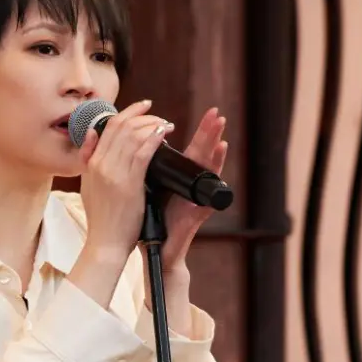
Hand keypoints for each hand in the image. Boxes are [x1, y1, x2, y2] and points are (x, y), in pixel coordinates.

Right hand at [68, 99, 173, 306]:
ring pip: (133, 136)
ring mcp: (114, 174)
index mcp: (92, 163)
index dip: (128, 112)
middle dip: (142, 115)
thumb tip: (92, 132)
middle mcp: (100, 165)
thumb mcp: (88, 184)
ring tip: (165, 125)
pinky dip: (153, 139)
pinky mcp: (129, 184)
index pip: (109, 127)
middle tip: (158, 115)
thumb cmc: (102, 218)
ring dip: (152, 125)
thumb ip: (88, 157)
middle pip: (121, 127)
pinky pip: (142, 153)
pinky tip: (163, 135)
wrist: (105, 243)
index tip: (144, 107)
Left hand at [160, 107, 227, 268]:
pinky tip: (217, 179)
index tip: (210, 112)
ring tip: (221, 139)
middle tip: (218, 115)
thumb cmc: (151, 218)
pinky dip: (210, 190)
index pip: (193, 148)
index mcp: (178, 176)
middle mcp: (189, 185)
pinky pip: (206, 201)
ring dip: (215, 157)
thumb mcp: (147, 187)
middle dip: (211, 135)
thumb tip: (140, 143)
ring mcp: (195, 200)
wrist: (156, 249)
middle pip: (202, 155)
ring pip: (207, 175)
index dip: (201, 131)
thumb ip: (148, 167)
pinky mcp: (194, 216)